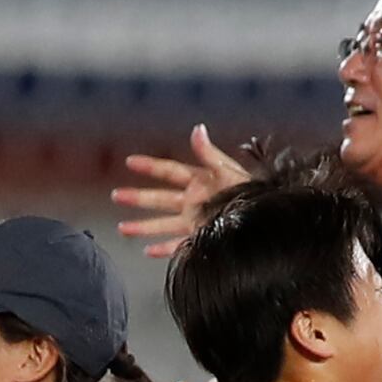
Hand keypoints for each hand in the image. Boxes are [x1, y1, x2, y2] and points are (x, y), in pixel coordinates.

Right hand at [112, 123, 251, 258]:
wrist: (264, 219)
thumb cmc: (251, 191)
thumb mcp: (228, 170)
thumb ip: (209, 153)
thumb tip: (197, 129)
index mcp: (199, 181)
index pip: (169, 171)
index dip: (150, 166)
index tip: (130, 161)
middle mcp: (193, 201)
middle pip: (158, 199)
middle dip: (137, 197)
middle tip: (117, 195)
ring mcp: (195, 221)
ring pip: (161, 224)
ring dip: (142, 226)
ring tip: (123, 228)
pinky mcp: (200, 239)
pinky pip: (177, 245)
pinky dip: (163, 249)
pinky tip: (148, 251)